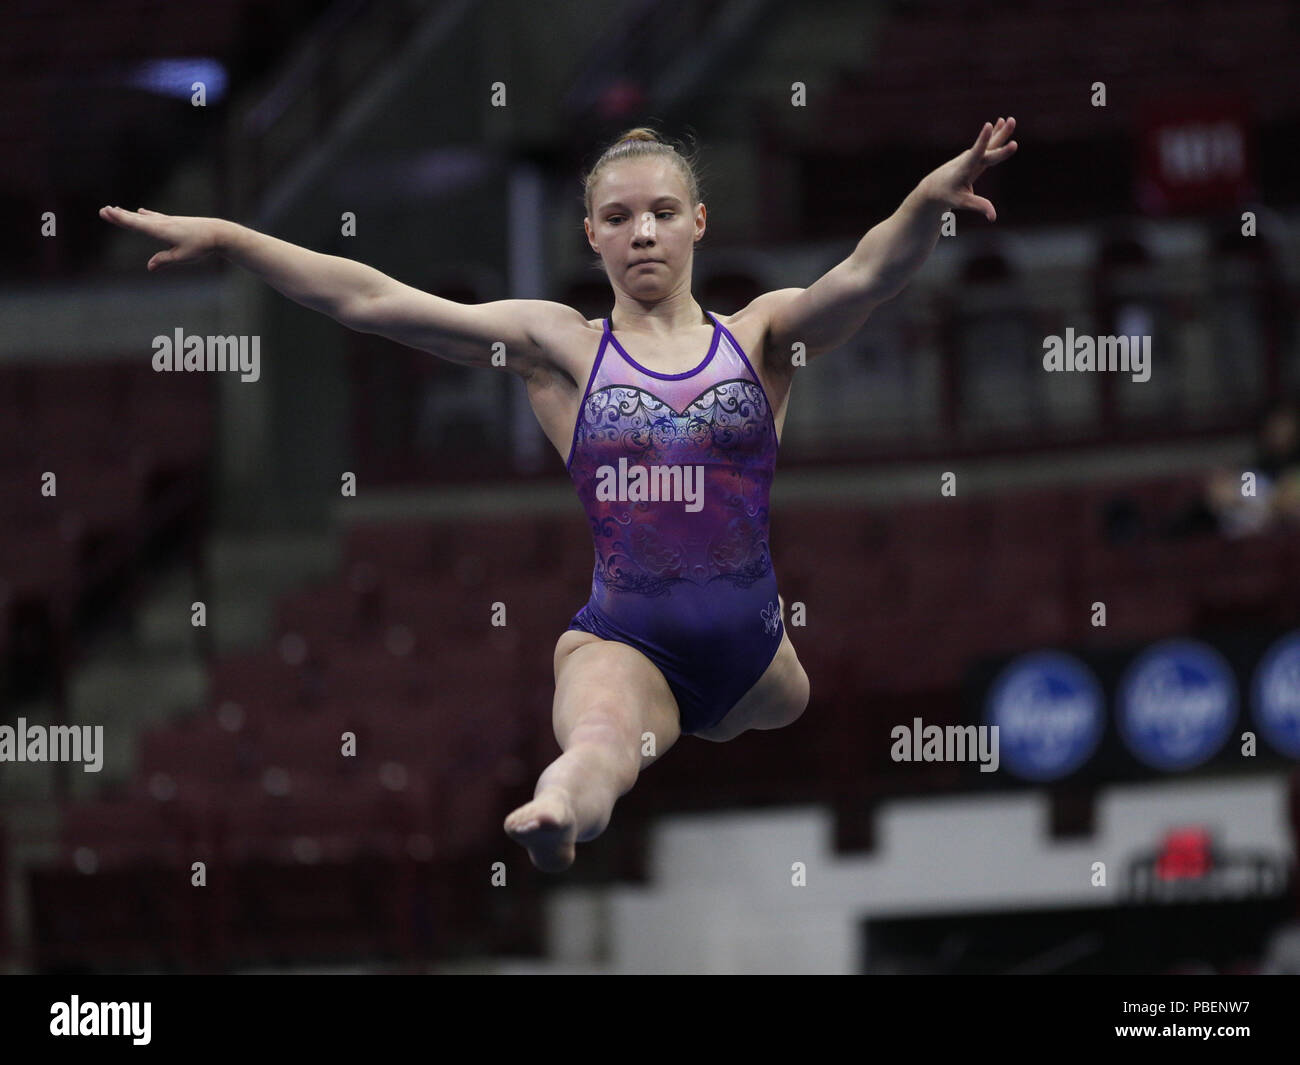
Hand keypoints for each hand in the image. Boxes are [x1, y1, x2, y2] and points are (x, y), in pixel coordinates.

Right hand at [97, 205, 222, 270]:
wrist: (217, 232)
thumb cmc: (201, 246)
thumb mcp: (183, 256)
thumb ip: (165, 260)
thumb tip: (149, 266)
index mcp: (162, 231)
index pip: (137, 225)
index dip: (121, 219)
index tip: (108, 212)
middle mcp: (162, 223)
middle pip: (137, 219)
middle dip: (120, 216)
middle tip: (103, 210)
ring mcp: (168, 221)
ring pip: (144, 218)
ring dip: (129, 214)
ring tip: (115, 209)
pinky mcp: (174, 222)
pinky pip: (155, 218)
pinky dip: (145, 215)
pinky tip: (141, 211)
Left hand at [920, 117, 1017, 222]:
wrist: (934, 186)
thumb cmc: (947, 195)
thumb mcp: (961, 202)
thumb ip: (979, 206)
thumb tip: (993, 217)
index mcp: (965, 169)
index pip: (975, 154)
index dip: (982, 141)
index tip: (988, 126)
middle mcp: (968, 159)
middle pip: (987, 148)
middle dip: (999, 136)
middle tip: (1011, 122)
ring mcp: (971, 156)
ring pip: (989, 143)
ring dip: (1000, 132)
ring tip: (1010, 120)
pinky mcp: (974, 156)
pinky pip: (987, 144)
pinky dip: (995, 133)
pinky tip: (1001, 122)